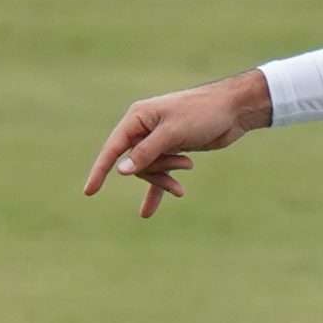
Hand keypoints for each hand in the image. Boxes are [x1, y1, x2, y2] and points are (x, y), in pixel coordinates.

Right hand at [82, 69, 271, 219]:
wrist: (233, 110)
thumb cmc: (202, 114)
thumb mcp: (173, 133)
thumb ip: (147, 152)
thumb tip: (121, 171)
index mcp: (138, 118)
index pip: (113, 148)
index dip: (100, 170)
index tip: (89, 192)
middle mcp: (144, 128)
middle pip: (135, 163)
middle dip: (156, 170)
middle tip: (182, 164)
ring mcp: (158, 140)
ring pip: (150, 169)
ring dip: (166, 175)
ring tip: (188, 169)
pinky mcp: (172, 149)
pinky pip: (159, 174)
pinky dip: (159, 189)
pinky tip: (147, 212)